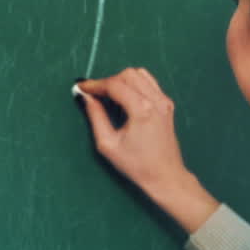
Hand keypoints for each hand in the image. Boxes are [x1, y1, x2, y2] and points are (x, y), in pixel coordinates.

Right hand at [74, 68, 218, 232]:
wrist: (165, 175)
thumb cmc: (137, 165)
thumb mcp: (108, 144)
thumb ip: (96, 116)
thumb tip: (86, 98)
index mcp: (142, 110)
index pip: (115, 85)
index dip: (95, 84)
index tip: (81, 87)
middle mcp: (156, 101)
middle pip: (128, 74)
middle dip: (108, 81)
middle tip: (95, 94)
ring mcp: (164, 101)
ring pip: (140, 75)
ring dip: (121, 80)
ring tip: (109, 96)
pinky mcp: (167, 105)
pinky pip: (149, 83)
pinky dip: (135, 84)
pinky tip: (126, 98)